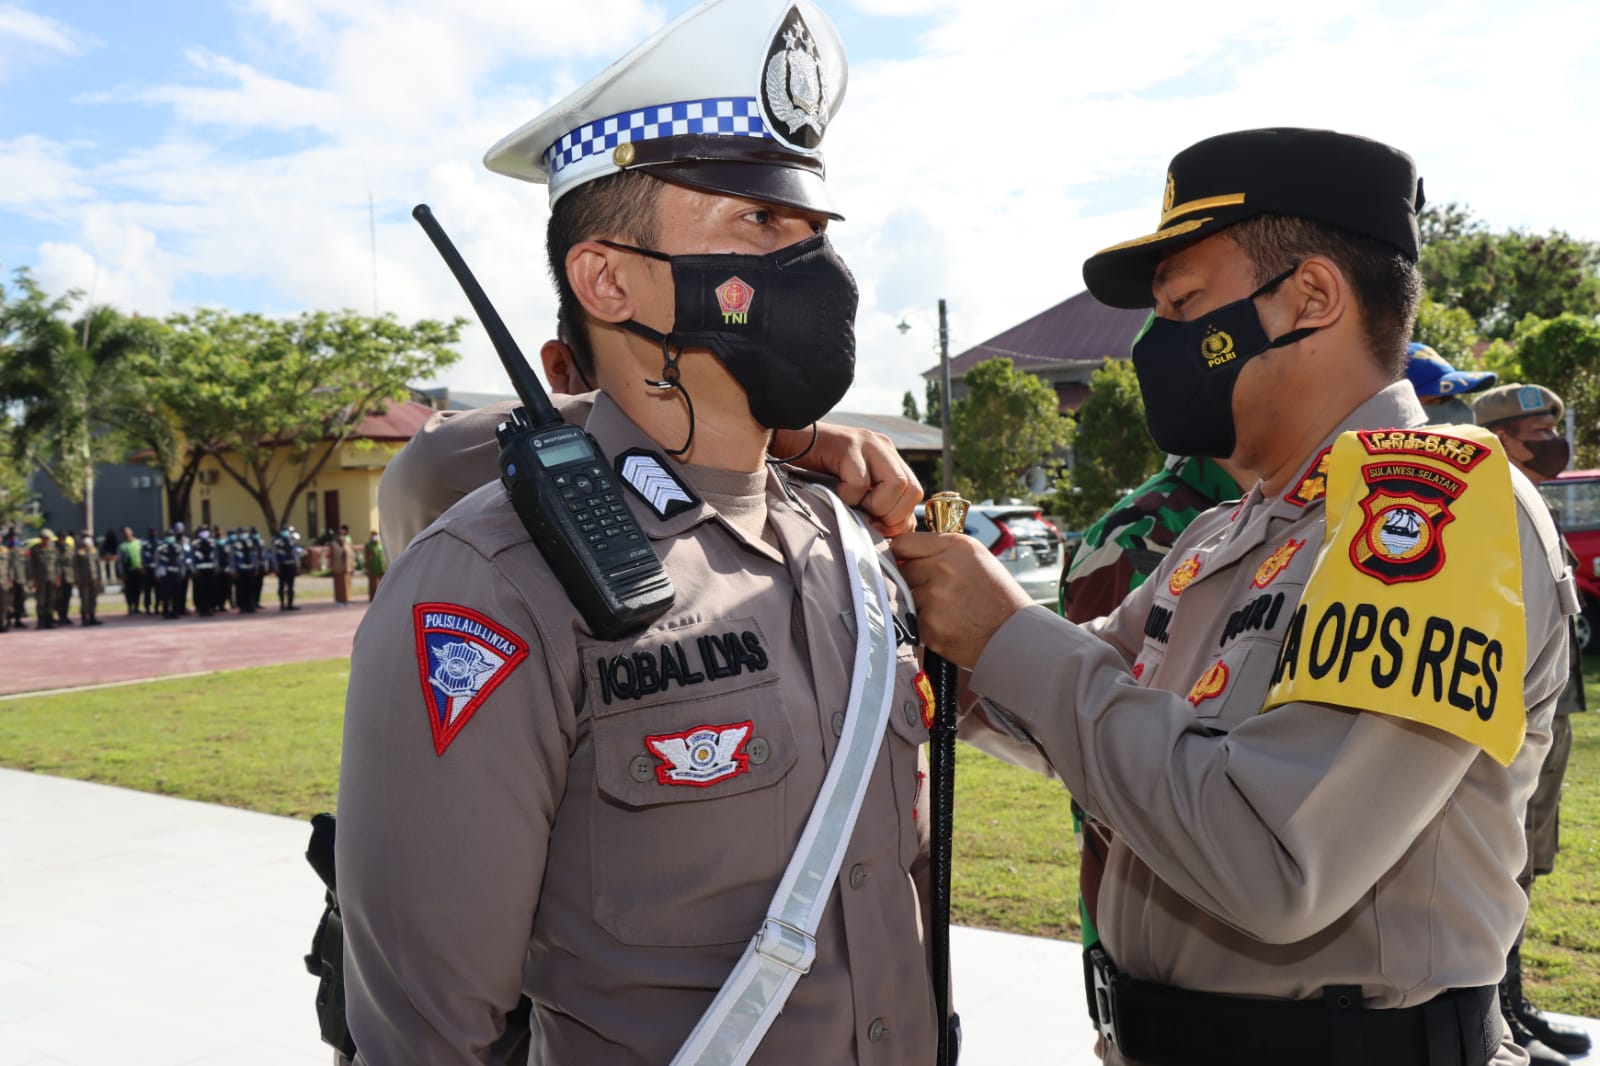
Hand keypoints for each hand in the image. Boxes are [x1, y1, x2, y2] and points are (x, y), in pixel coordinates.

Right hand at [779, 422, 922, 534]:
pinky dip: (848, 496)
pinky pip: (860, 481)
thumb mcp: (853, 490)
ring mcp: (867, 443)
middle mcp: (883, 446)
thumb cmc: (816, 473)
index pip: (916, 491)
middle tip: (867, 520)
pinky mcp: (847, 445)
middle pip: (912, 488)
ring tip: (853, 503)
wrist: (785, 444)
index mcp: (888, 456)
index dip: (901, 518)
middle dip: (892, 514)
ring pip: (895, 483)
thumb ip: (877, 505)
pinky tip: (835, 491)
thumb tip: (897, 531)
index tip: (879, 530)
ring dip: (874, 505)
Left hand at [892, 529, 1034, 667]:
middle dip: (911, 581)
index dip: (901, 554)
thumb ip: (940, 551)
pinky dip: (924, 625)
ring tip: (946, 610)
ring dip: (918, 605)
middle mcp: (943, 567)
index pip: (904, 543)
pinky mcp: (929, 625)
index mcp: (955, 546)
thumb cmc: (996, 595)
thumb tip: (902, 552)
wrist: (1015, 634)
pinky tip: (947, 625)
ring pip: (905, 597)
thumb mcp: (975, 557)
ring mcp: (934, 597)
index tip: (904, 562)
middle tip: (936, 592)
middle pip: (902, 570)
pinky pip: (912, 621)